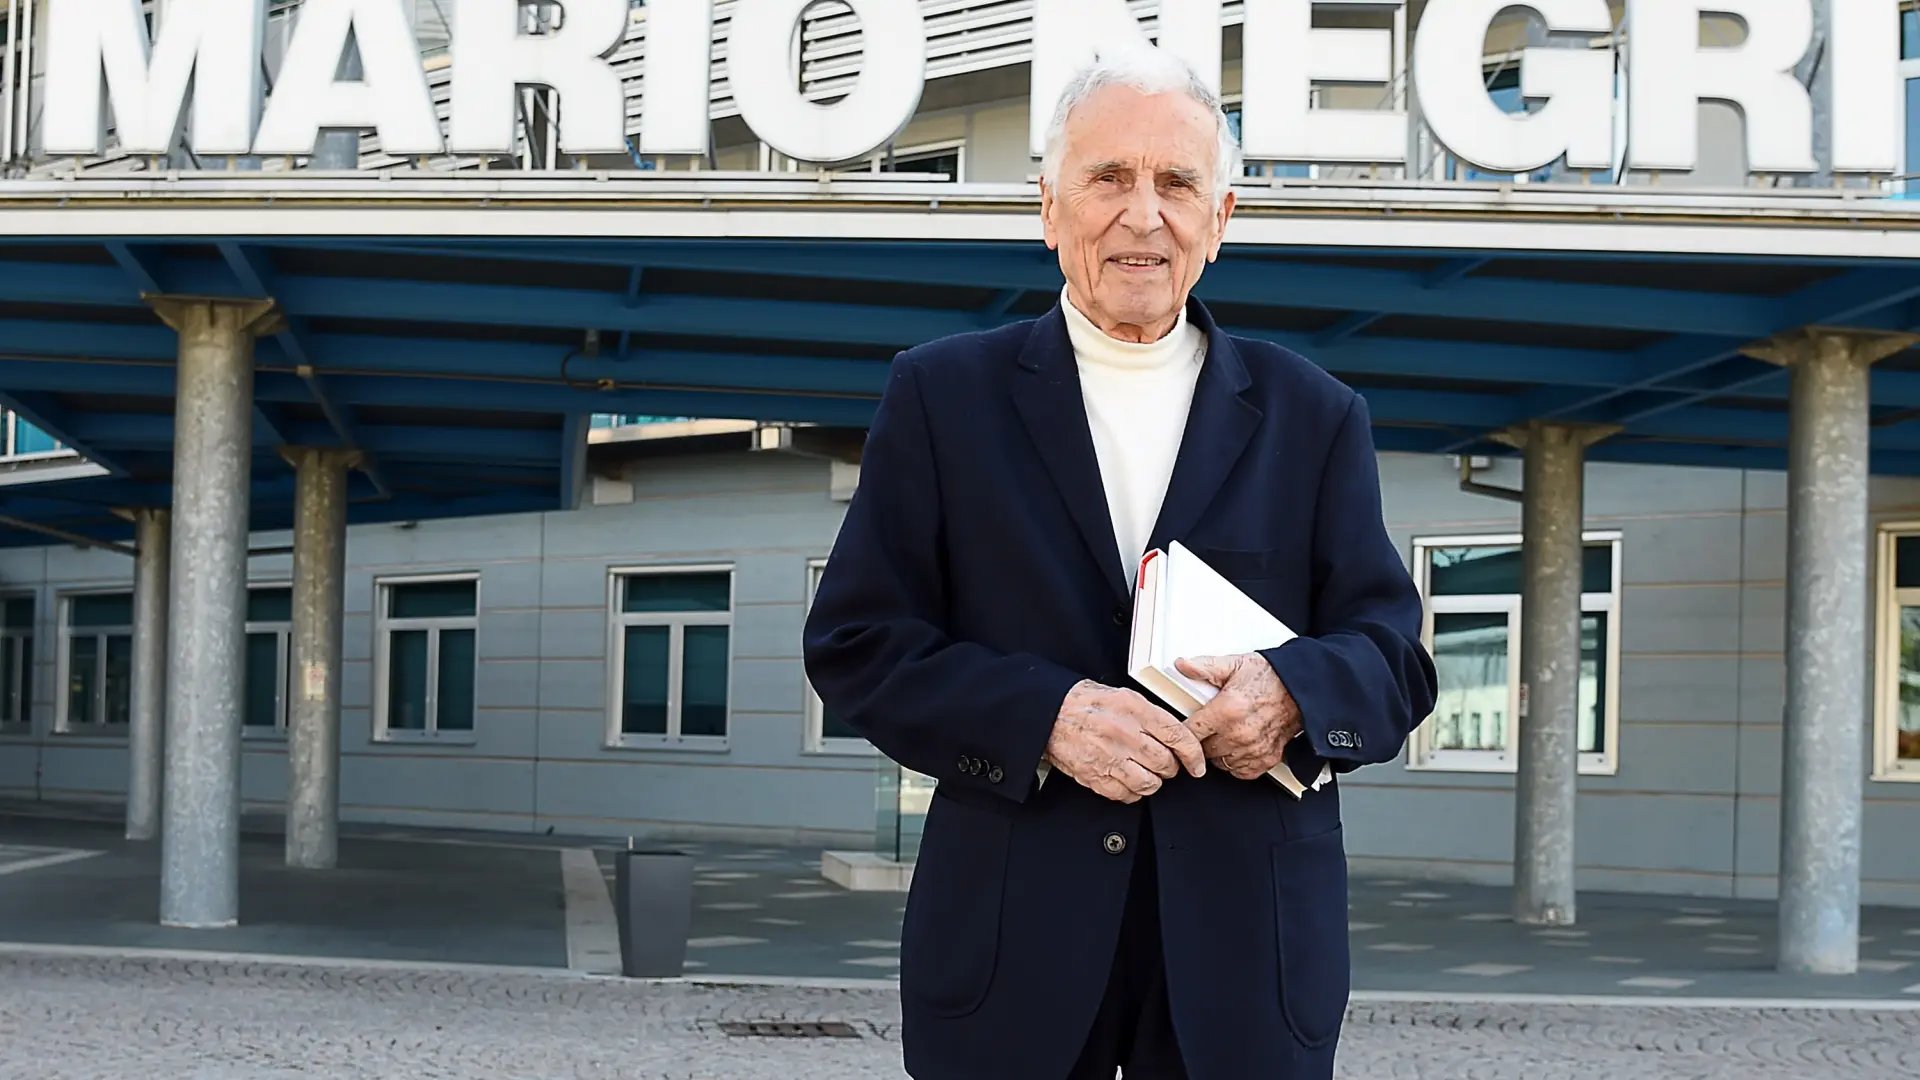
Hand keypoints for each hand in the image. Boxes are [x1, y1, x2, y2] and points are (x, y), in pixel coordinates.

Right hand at [1045, 680, 1207, 802]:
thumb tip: (1177, 734)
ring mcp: (1109, 757)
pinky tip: (1127, 779)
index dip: (1193, 755)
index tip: (1196, 764)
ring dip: (1152, 780)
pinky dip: (1132, 791)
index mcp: (1135, 710)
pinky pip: (1127, 795)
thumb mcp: (1124, 696)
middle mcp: (1125, 734)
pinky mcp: (1096, 776)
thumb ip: (1152, 715)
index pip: (1178, 737)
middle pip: (1166, 763)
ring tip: (1144, 771)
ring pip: (1149, 783)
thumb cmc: (1086, 703)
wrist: (1051, 713)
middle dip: (1169, 766)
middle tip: (1162, 762)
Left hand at [1177, 653, 1302, 780]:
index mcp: (1227, 710)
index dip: (1185, 729)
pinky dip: (1236, 761)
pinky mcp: (1265, 759)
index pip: (1190, 732)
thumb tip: (1182, 665)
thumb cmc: (1271, 678)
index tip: (1185, 726)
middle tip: (1210, 725)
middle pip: (1203, 749)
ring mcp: (1253, 749)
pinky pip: (1240, 771)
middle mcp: (1239, 733)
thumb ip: (1205, 666)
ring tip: (1226, 733)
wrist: (1302, 689)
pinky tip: (1238, 745)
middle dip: (1203, 738)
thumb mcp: (1235, 664)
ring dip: (1219, 751)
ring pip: (1220, 762)